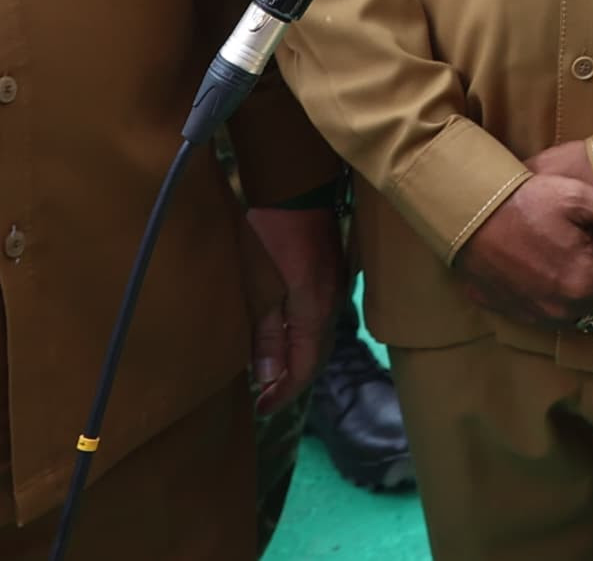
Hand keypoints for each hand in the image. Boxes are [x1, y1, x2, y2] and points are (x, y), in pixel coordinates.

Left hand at [245, 206, 344, 408]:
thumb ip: (265, 333)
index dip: (283, 392)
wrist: (295, 184)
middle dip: (292, 379)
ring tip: (274, 370)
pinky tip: (288, 334)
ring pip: (320, 336)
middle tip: (266, 396)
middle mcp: (332, 304)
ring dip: (299, 357)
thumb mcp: (257, 287)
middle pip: (317, 355)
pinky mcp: (331, 271)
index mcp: (315, 312)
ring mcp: (335, 286)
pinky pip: (321, 317)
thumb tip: (268, 376)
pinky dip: (304, 336)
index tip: (261, 408)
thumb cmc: (268, 234)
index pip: (304, 367)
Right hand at [452, 144, 592, 323]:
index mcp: (585, 282)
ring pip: (588, 312)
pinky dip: (573, 297)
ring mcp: (539, 315)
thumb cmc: (523, 202)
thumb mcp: (578, 199)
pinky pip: (559, 314)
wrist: (466, 216)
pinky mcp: (518, 313)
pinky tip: (568, 271)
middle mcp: (565, 309)